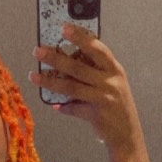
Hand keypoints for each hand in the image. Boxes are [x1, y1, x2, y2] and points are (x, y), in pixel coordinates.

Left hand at [30, 24, 141, 148]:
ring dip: (50, 82)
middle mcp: (110, 82)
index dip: (80, 38)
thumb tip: (66, 63)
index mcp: (114, 69)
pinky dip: (63, 107)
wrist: (127, 134)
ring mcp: (103, 99)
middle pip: (78, 67)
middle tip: (38, 51)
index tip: (64, 28)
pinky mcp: (96, 115)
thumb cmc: (116, 104)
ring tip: (34, 76)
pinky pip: (73, 109)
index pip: (97, 49)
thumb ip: (95, 72)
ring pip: (71, 87)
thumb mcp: (112, 83)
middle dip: (55, 58)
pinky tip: (54, 105)